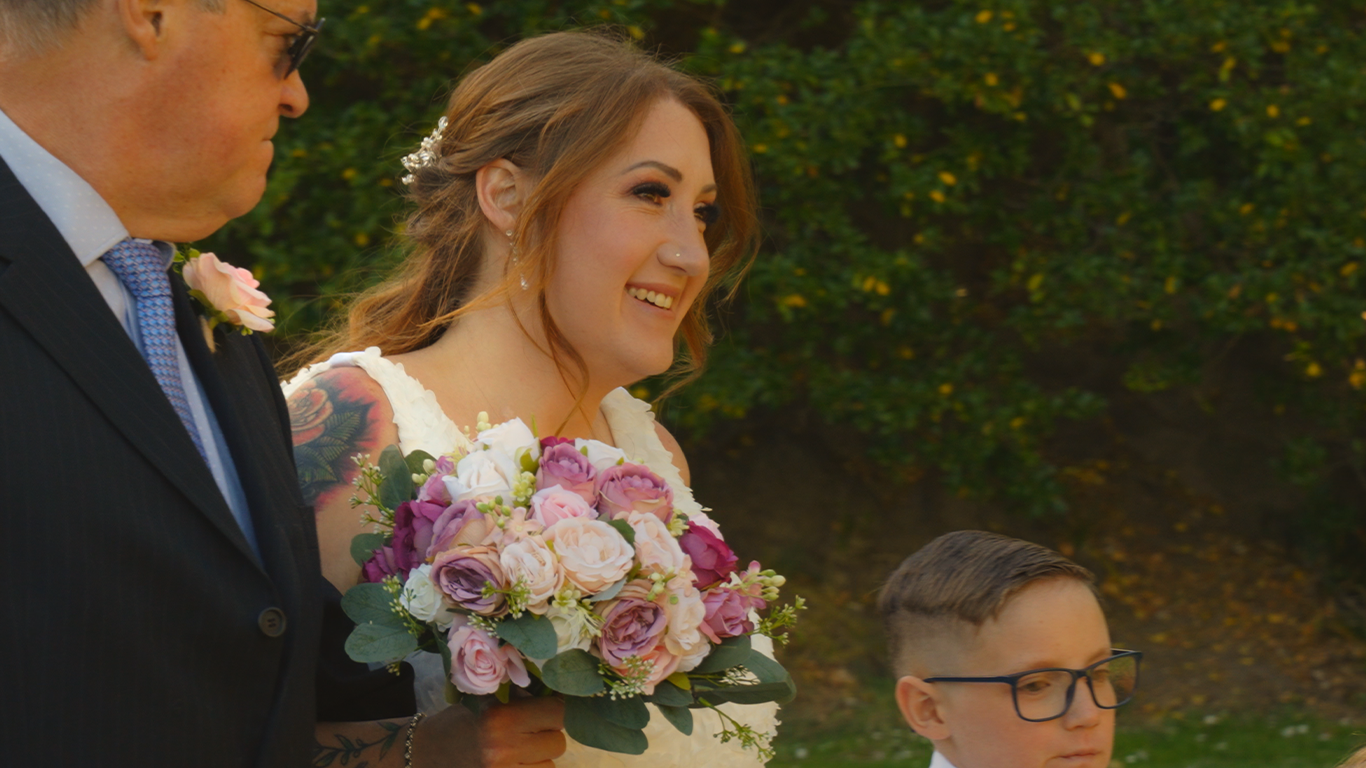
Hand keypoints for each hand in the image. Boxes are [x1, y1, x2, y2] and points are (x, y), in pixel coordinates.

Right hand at [415, 697, 566, 767]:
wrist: (426, 752)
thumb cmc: (459, 721)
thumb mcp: (487, 701)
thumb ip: (521, 698)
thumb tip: (557, 694)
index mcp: (501, 719)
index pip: (557, 713)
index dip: (557, 709)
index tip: (551, 708)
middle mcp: (504, 749)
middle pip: (558, 743)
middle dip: (548, 735)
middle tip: (531, 731)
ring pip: (550, 766)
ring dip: (540, 759)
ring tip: (519, 751)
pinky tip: (516, 762)